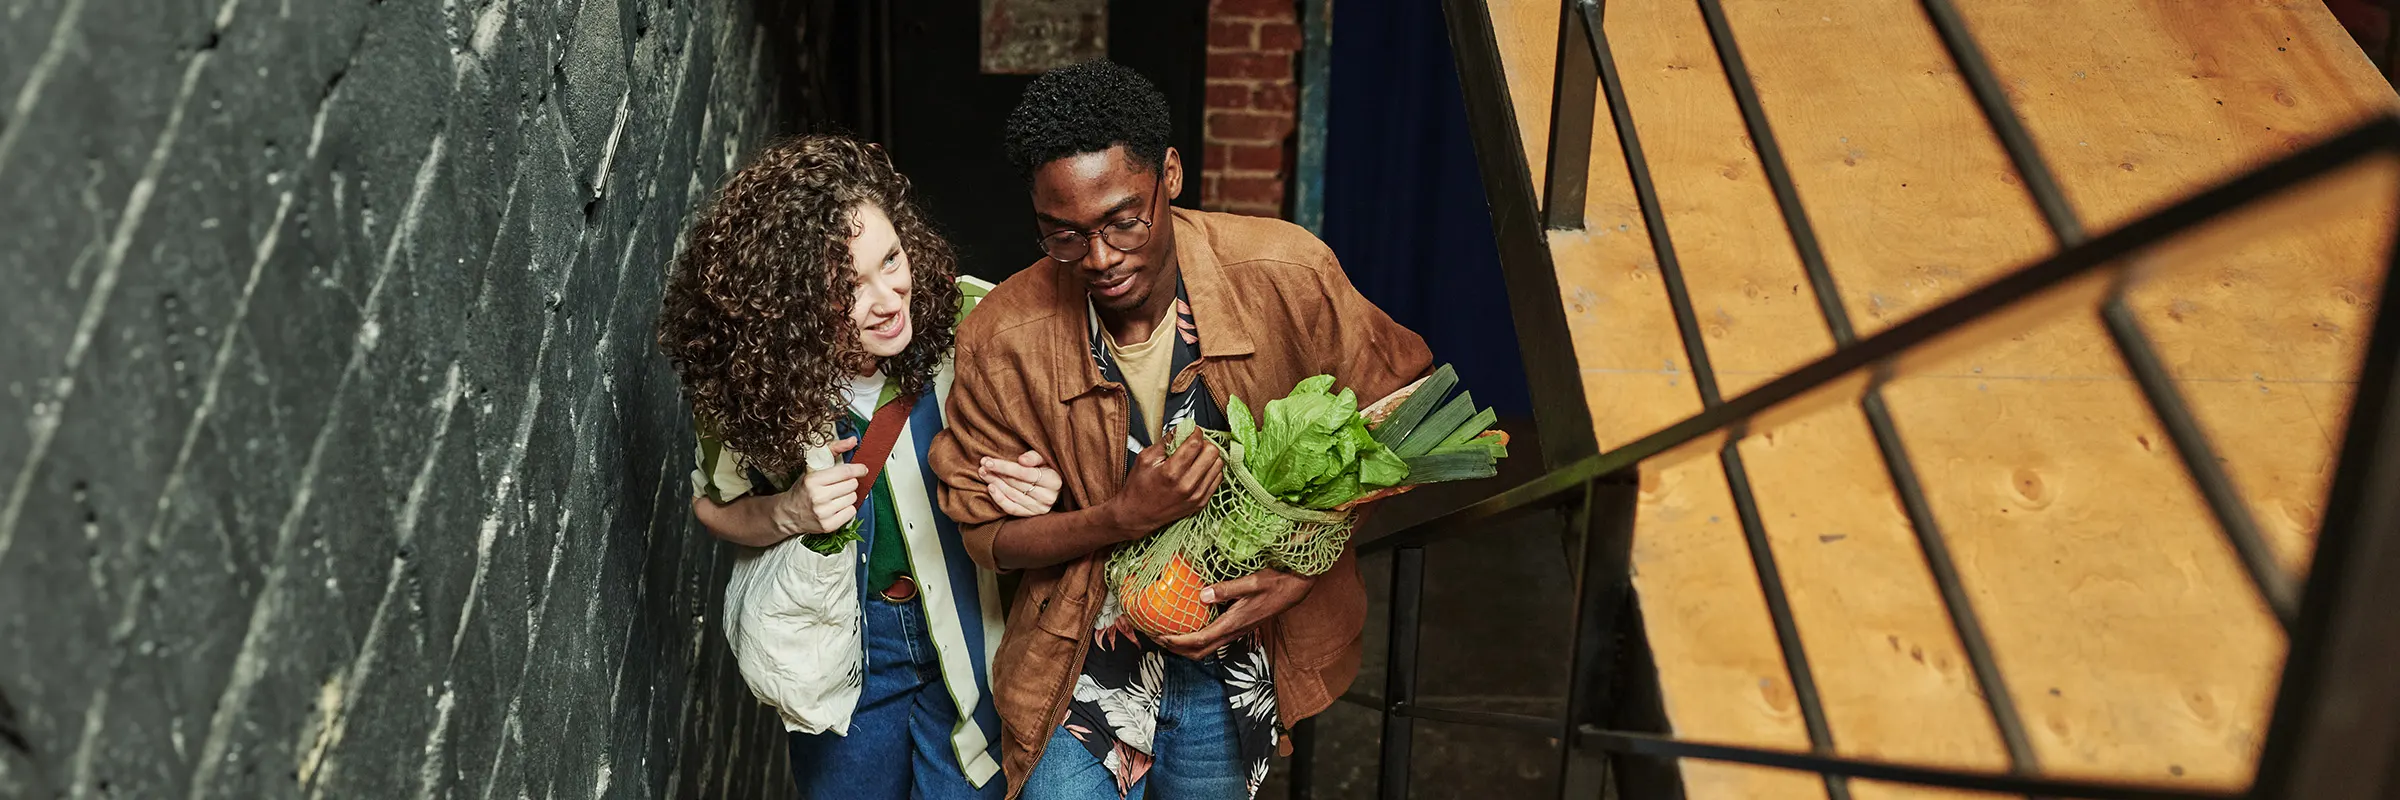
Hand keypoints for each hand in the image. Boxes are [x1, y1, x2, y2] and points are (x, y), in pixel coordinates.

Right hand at [771, 437, 868, 537]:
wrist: (788, 513)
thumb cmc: (803, 488)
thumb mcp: (813, 467)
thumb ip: (834, 450)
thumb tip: (853, 441)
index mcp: (813, 480)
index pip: (845, 472)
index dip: (858, 469)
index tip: (862, 469)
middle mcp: (818, 497)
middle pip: (852, 485)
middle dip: (850, 482)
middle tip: (841, 484)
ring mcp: (823, 513)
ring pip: (853, 498)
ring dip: (849, 495)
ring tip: (837, 495)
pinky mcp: (828, 526)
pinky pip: (852, 512)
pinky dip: (848, 508)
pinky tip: (837, 506)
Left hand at [981, 451, 1061, 516]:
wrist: (1054, 485)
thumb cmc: (1048, 467)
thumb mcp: (1045, 458)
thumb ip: (1035, 456)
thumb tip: (1021, 460)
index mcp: (1054, 481)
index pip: (1024, 473)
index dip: (1005, 467)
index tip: (988, 461)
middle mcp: (1048, 497)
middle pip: (1016, 484)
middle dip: (997, 474)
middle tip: (982, 465)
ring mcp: (1040, 508)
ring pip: (1012, 495)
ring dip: (995, 483)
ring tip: (983, 474)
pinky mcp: (1032, 515)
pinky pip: (1013, 509)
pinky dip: (999, 500)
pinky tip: (990, 489)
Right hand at [1103, 429, 1224, 537]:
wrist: (1137, 515)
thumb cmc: (1138, 488)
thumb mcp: (1145, 459)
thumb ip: (1166, 441)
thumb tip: (1182, 428)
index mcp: (1171, 472)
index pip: (1196, 443)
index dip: (1195, 432)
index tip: (1191, 431)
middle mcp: (1187, 485)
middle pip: (1212, 452)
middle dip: (1204, 443)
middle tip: (1194, 445)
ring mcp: (1196, 496)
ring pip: (1218, 464)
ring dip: (1208, 457)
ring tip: (1196, 458)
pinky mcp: (1201, 502)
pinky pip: (1218, 479)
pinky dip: (1210, 470)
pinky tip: (1198, 470)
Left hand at [1153, 569, 1316, 659]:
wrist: (1296, 588)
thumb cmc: (1276, 582)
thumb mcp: (1253, 581)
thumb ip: (1227, 589)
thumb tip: (1201, 594)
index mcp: (1234, 623)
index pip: (1199, 640)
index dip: (1177, 642)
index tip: (1159, 635)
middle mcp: (1233, 632)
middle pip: (1199, 652)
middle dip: (1175, 649)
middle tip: (1155, 637)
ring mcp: (1236, 631)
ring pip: (1206, 648)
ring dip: (1184, 646)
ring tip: (1167, 633)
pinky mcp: (1238, 626)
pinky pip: (1212, 639)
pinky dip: (1196, 638)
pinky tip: (1188, 624)